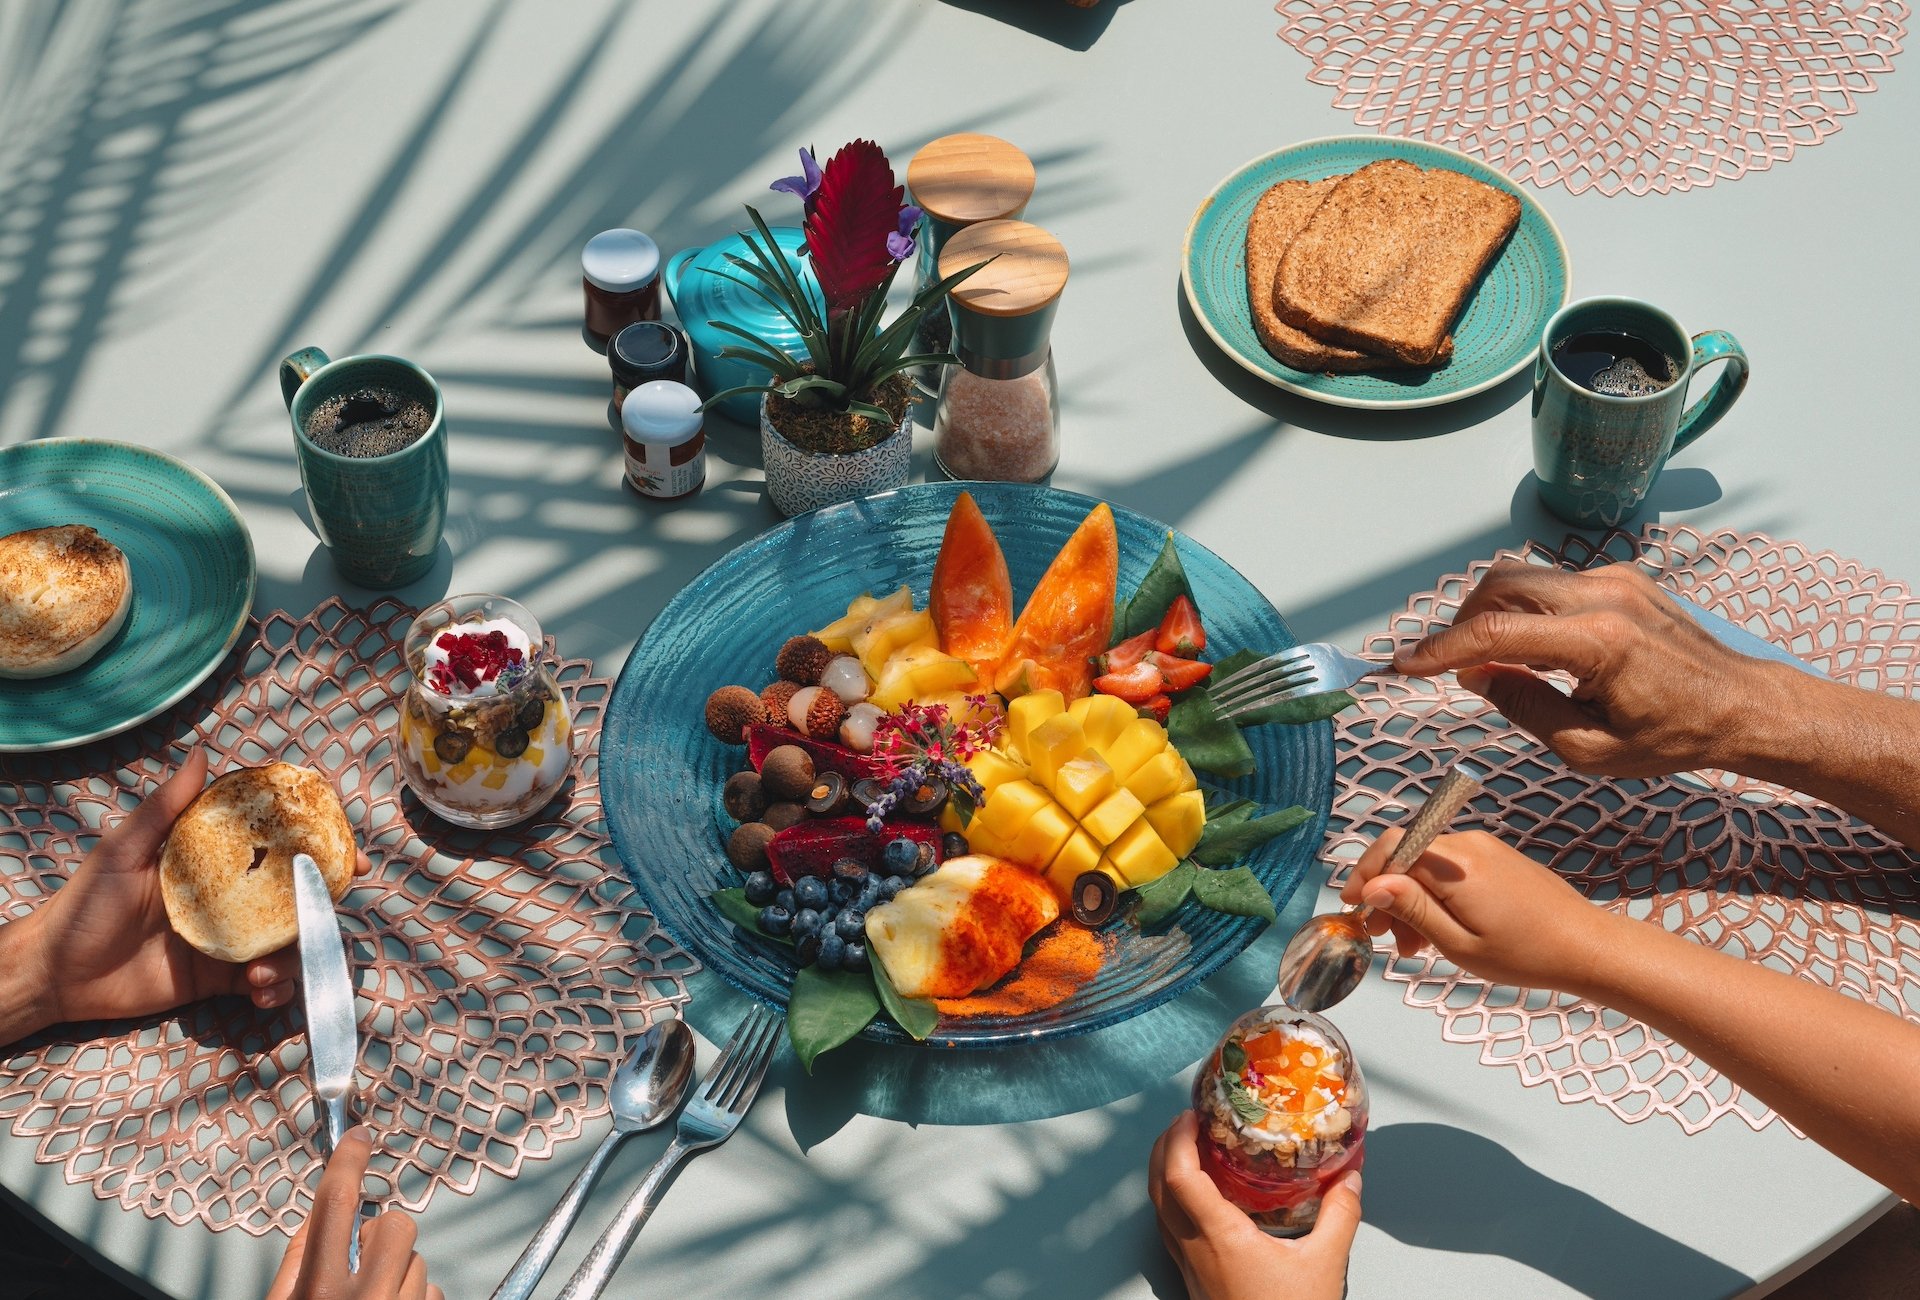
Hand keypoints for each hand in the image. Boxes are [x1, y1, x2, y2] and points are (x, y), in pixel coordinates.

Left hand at [11, 747, 370, 1035]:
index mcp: (212, 862)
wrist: (55, 973)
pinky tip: (263, 995)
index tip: (346, 846)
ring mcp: (228, 939)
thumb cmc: (83, 904)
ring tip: (268, 973)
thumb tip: (202, 753)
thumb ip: (165, 808)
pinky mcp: (219, 979)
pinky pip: (265, 983)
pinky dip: (276, 990)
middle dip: (324, 904)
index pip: (273, 844)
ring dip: (294, 959)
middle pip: (293, 896)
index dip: (315, 842)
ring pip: (286, 944)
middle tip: (334, 909)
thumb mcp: (123, 851)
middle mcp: (229, 898)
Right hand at [267, 1126, 443, 1299]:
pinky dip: (412, 1294)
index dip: (347, 1162)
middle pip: (395, 1224)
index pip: (336, 1205)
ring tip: (369, 1299)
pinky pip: (432, 1287)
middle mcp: (367, 1299)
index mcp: (320, 1291)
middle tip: (356, 1265)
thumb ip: (300, 1255)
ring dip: (395, 1272)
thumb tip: (323, 1209)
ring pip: (416, 1258)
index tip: (356, 1138)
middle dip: (378, 1235)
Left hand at [1148, 1112, 1360, 1299]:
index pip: (1178, 1176)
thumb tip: (1350, 1180)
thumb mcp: (1324, 1266)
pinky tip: (1200, 1201)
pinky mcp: (1192, 1280)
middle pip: (1157, 1187)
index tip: (1190, 1115)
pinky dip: (1175, 1202)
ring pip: (1159, 1210)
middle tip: (1186, 1125)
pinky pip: (1170, 1230)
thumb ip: (1339, 1217)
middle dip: (1163, 1148)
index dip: (1176, 1139)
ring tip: (1190, 1153)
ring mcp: (1188, 1267)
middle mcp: (1194, 1250)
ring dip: (1166, 1174)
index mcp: (1219, 1238)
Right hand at [1340, 828, 1615, 996]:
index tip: (1352, 905)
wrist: (1588, 947)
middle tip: (1383, 936)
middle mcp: (1469, 846)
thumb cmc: (1527, 954)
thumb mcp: (1459, 944)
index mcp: (1456, 865)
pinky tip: (1441, 929)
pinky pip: (1451, 868)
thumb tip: (1374, 886)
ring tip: (1414, 945)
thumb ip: (1414, 909)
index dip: (1364, 872)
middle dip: (1387, 892)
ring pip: (1428, 864)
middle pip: (1407, 855)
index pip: (1391, 847)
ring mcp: (1485, 849)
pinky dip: (1436, 894)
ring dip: (1411, 898)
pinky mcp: (1498, 858)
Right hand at [1393, 561, 1776, 777]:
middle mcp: (1604, 596)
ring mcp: (1615, 580)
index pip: (1496, 632)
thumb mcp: (1588, 748)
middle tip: (1445, 664)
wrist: (1741, 706)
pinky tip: (1530, 649)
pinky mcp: (1622, 578)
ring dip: (1491, 613)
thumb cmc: (1673, 737)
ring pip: (1523, 578)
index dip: (1441, 649)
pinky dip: (1525, 610)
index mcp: (1598, 642)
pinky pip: (1552, 584)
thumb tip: (1477, 677)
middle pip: (1501, 586)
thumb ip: (1525, 707)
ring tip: (1486, 661)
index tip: (1404, 664)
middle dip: (1460, 623)